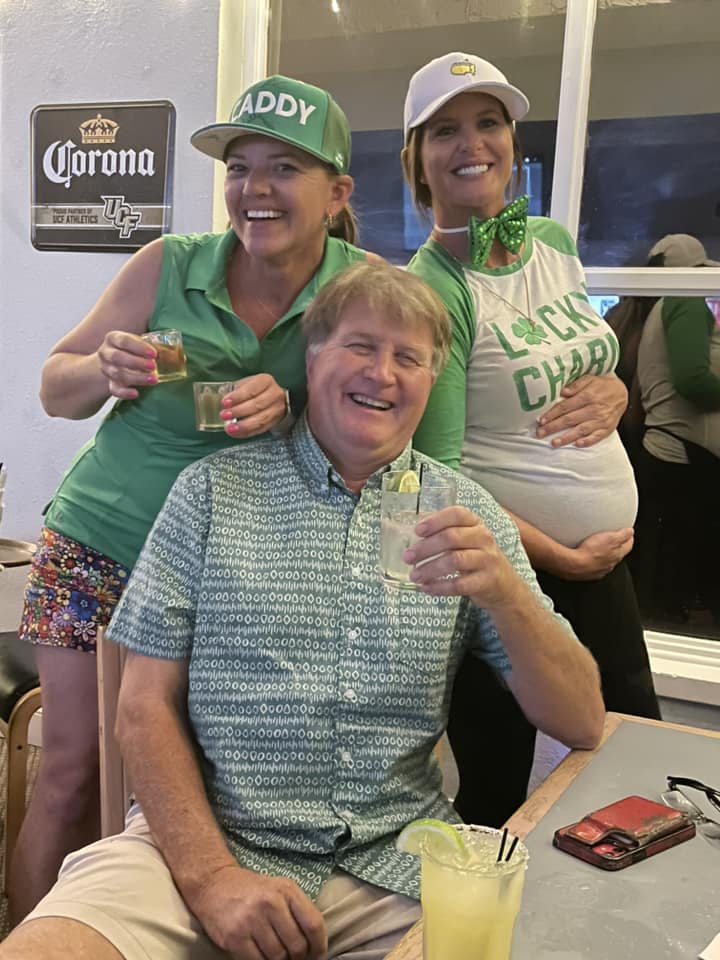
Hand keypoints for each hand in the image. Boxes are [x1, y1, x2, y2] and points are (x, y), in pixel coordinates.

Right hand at [97, 330, 157, 399]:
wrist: (114, 361)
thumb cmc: (132, 349)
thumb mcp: (139, 343)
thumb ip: (153, 346)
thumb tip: (179, 356)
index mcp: (113, 338)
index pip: (124, 341)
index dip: (139, 347)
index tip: (154, 353)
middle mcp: (106, 352)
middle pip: (117, 357)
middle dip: (136, 362)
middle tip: (153, 366)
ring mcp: (106, 368)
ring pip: (118, 374)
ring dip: (137, 378)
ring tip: (153, 380)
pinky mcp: (110, 383)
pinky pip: (114, 390)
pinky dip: (124, 393)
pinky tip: (136, 393)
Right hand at [192, 864, 326, 959]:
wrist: (214, 883)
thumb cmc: (251, 890)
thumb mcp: (279, 889)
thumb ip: (297, 911)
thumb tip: (314, 945)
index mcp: (287, 890)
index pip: (314, 924)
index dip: (319, 946)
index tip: (317, 956)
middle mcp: (271, 903)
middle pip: (297, 946)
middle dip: (298, 958)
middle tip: (294, 959)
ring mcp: (252, 920)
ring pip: (278, 957)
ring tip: (277, 957)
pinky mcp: (235, 937)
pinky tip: (261, 956)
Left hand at [221, 374, 289, 438]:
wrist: (275, 399)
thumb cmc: (256, 389)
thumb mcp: (247, 383)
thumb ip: (236, 389)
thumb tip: (222, 398)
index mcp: (265, 381)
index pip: (252, 389)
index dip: (238, 396)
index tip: (224, 402)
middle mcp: (274, 394)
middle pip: (257, 405)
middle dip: (238, 411)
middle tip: (224, 415)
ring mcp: (276, 410)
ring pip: (260, 419)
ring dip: (243, 425)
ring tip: (229, 429)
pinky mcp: (274, 422)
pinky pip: (260, 429)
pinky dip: (247, 432)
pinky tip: (236, 433)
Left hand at [404, 507, 523, 609]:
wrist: (505, 586)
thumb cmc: (478, 559)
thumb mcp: (467, 541)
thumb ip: (445, 535)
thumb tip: (413, 538)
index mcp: (475, 524)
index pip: (457, 514)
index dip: (436, 520)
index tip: (417, 531)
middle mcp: (484, 538)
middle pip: (451, 537)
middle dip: (426, 547)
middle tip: (408, 557)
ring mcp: (487, 560)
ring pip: (454, 560)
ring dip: (430, 568)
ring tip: (415, 575)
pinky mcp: (487, 581)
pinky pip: (460, 584)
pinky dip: (440, 587)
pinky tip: (427, 588)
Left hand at [536, 374, 627, 447]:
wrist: (622, 393)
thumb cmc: (601, 386)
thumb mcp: (589, 379)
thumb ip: (576, 385)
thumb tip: (563, 391)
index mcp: (587, 396)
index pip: (566, 406)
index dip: (552, 414)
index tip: (541, 420)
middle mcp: (594, 409)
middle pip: (570, 419)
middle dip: (554, 427)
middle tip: (540, 433)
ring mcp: (601, 420)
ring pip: (581, 430)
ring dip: (567, 437)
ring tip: (554, 443)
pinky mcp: (608, 428)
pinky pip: (597, 436)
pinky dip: (588, 441)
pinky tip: (577, 444)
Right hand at [563, 528, 633, 580]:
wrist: (573, 565)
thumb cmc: (590, 552)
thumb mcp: (611, 538)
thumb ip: (623, 535)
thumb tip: (630, 532)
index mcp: (617, 555)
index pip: (628, 546)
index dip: (629, 538)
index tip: (627, 533)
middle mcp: (610, 564)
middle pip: (617, 554)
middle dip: (617, 547)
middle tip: (612, 538)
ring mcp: (599, 570)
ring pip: (605, 561)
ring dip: (604, 554)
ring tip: (597, 546)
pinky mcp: (588, 573)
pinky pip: (593, 565)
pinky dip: (592, 560)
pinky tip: (585, 554)